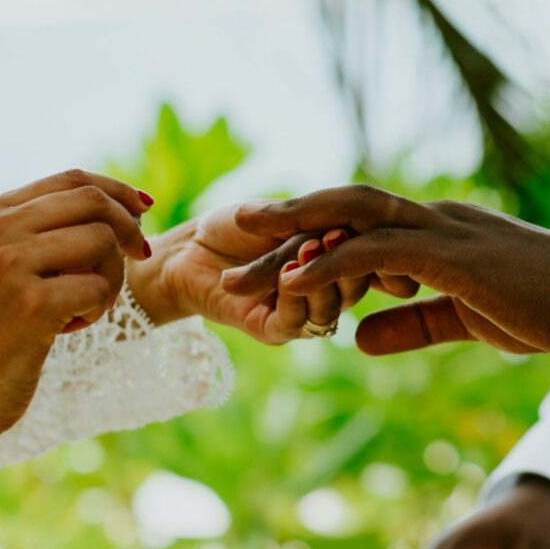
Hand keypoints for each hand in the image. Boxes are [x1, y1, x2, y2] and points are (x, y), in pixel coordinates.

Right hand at [0, 170, 152, 457]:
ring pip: (104, 241)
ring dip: (112, 277)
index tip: (145, 209)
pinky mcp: (31, 303)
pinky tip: (67, 329)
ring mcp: (10, 263)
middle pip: (94, 202)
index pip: (73, 178)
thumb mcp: (10, 266)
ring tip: (84, 307)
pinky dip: (97, 310)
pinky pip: (100, 287)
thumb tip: (126, 206)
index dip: (118, 191)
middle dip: (130, 228)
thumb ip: (49, 231)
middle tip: (141, 255)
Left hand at [126, 205, 371, 343]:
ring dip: (320, 281)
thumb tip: (351, 226)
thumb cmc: (235, 226)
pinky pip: (295, 323)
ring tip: (306, 250)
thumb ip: (315, 225)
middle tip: (331, 238)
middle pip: (352, 289)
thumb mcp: (282, 216)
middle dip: (344, 264)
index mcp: (329, 264)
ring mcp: (298, 314)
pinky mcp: (271, 332)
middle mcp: (320, 293)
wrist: (188, 246)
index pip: (362, 262)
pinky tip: (285, 276)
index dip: (360, 246)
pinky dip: (295, 299)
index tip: (348, 224)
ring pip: (328, 310)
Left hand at [223, 185, 549, 355]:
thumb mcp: (461, 321)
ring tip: (241, 269)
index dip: (308, 234)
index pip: (356, 223)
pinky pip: (377, 249)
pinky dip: (331, 261)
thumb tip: (356, 338)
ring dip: (290, 242)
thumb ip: (409, 323)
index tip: (264, 254)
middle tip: (229, 234)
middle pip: (339, 208)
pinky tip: (294, 280)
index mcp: (432, 231)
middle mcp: (429, 218)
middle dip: (282, 222)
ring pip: (347, 220)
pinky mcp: (451, 253)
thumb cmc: (542, 308)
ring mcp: (439, 229)